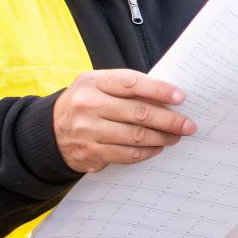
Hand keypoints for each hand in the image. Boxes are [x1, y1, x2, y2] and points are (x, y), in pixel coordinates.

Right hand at [52, 69, 196, 173]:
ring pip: (135, 137)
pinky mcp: (90, 154)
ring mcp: (87, 132)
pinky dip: (146, 151)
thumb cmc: (86, 102)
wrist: (49, 130)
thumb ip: (127, 87)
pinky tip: (157, 147)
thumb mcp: (99, 84)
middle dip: (169, 120)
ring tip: (176, 136)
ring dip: (162, 138)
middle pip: (138, 114)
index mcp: (93, 82)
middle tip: (188, 125)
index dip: (159, 90)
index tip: (181, 98)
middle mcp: (89, 106)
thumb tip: (168, 97)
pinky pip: (126, 154)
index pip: (132, 84)